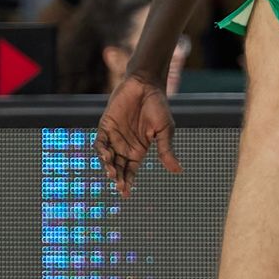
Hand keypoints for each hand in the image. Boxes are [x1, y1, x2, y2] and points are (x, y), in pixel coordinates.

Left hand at [95, 71, 181, 198]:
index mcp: (139, 149)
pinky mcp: (105, 125)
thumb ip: (166, 150)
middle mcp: (125, 145)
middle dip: (118, 178)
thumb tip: (178, 171)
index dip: (127, 182)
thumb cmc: (158, 106)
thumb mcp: (165, 130)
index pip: (130, 170)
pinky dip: (101, 151)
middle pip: (118, 167)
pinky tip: (106, 157)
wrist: (146, 84)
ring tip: (112, 174)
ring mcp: (114, 136)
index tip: (125, 194)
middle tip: (119, 187)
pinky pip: (100, 142)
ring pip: (107, 158)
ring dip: (109, 167)